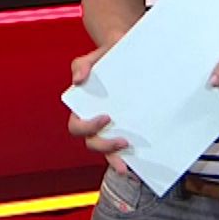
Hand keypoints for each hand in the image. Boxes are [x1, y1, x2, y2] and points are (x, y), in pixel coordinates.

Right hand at [69, 44, 129, 173]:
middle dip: (105, 147)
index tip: (106, 117)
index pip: (77, 126)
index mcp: (82, 110)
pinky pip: (125, 150)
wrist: (125, 53)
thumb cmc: (105, 57)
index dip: (88, 127)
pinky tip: (141, 166)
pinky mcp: (126, 130)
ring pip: (107, 153)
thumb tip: (78, 81)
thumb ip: (81, 66)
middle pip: (92, 144)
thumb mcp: (92, 58)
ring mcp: (110, 130)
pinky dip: (130, 160)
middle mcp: (94, 124)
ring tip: (129, 165)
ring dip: (116, 160)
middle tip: (123, 141)